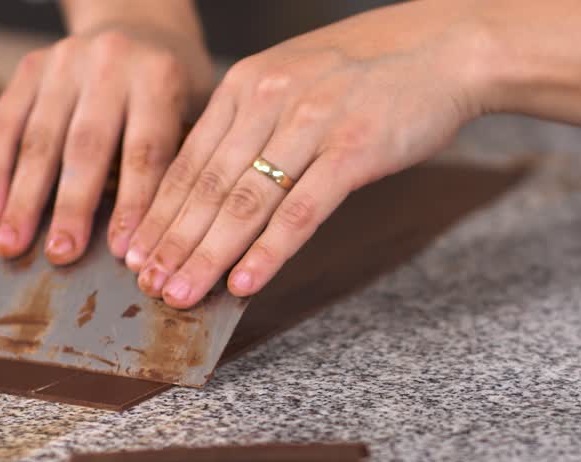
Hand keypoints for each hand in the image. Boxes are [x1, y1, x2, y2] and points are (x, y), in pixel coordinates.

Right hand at [0, 19, 211, 264]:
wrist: (139, 22)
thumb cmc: (173, 85)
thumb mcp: (197, 111)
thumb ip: (179, 162)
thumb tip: (159, 239)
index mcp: (159, 76)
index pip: (144, 150)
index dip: (132, 205)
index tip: (122, 254)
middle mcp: (109, 62)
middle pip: (86, 146)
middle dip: (71, 207)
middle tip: (61, 256)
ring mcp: (64, 62)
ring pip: (39, 138)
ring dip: (23, 199)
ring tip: (11, 246)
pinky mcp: (29, 67)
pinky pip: (5, 123)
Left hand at [122, 1, 489, 307]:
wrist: (445, 48)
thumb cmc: (372, 71)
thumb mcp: (296, 79)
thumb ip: (255, 122)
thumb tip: (217, 182)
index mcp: (248, 84)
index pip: (188, 159)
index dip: (158, 212)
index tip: (135, 253)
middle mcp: (270, 100)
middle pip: (208, 186)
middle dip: (172, 242)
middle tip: (148, 285)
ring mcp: (311, 124)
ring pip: (245, 202)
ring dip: (208, 255)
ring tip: (183, 294)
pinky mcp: (353, 150)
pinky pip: (301, 211)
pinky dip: (268, 251)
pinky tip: (245, 282)